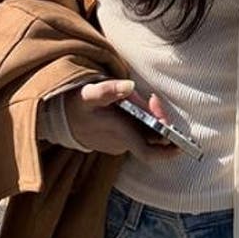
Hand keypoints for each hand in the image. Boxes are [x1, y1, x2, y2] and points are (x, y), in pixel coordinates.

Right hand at [63, 79, 182, 162]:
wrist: (56, 119)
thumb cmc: (75, 106)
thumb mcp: (88, 94)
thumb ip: (108, 90)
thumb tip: (130, 85)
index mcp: (120, 134)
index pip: (150, 152)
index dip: (168, 151)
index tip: (182, 141)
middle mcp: (122, 143)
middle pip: (152, 139)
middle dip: (160, 122)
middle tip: (153, 100)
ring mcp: (119, 143)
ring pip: (144, 135)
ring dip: (150, 120)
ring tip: (145, 101)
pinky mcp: (116, 140)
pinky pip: (135, 133)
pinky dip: (141, 121)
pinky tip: (135, 107)